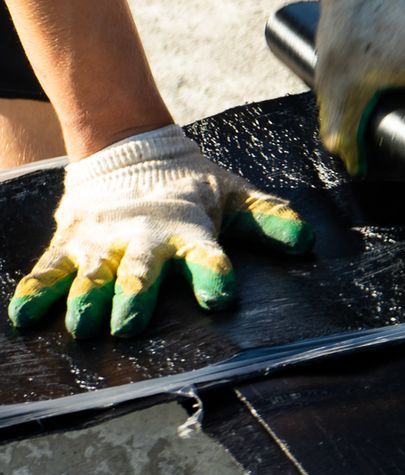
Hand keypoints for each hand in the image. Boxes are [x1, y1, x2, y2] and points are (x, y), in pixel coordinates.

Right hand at [8, 125, 312, 337]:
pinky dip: (35, 292)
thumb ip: (268, 219)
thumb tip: (306, 241)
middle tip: (129, 325)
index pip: (206, 253)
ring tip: (82, 326)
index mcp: (188, 228)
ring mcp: (102, 241)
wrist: (129, 148)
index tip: (220, 297)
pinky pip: (48, 270)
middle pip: (139, 270)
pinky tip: (23, 317)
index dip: (213, 273)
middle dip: (135, 297)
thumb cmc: (189, 186)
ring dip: (86, 299)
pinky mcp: (69, 244)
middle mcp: (142, 237)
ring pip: (92, 274)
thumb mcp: (233, 197)